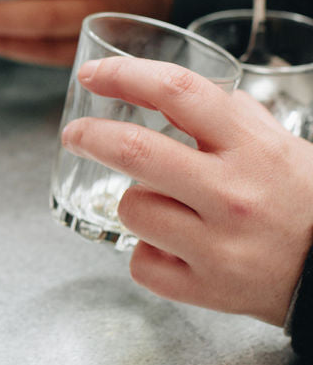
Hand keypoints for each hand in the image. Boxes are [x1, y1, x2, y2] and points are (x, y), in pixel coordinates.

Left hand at [61, 55, 312, 324]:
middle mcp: (232, 194)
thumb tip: (177, 93)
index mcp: (252, 148)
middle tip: (76, 133)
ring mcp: (217, 245)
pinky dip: (148, 252)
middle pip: (134, 150)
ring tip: (167, 207)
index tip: (93, 75)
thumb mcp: (283, 145)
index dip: (125, 76)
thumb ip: (232, 117)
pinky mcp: (206, 289)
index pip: (177, 92)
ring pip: (131, 208)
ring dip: (136, 201)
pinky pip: (140, 262)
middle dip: (90, 136)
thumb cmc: (306, 203)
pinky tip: (174, 247)